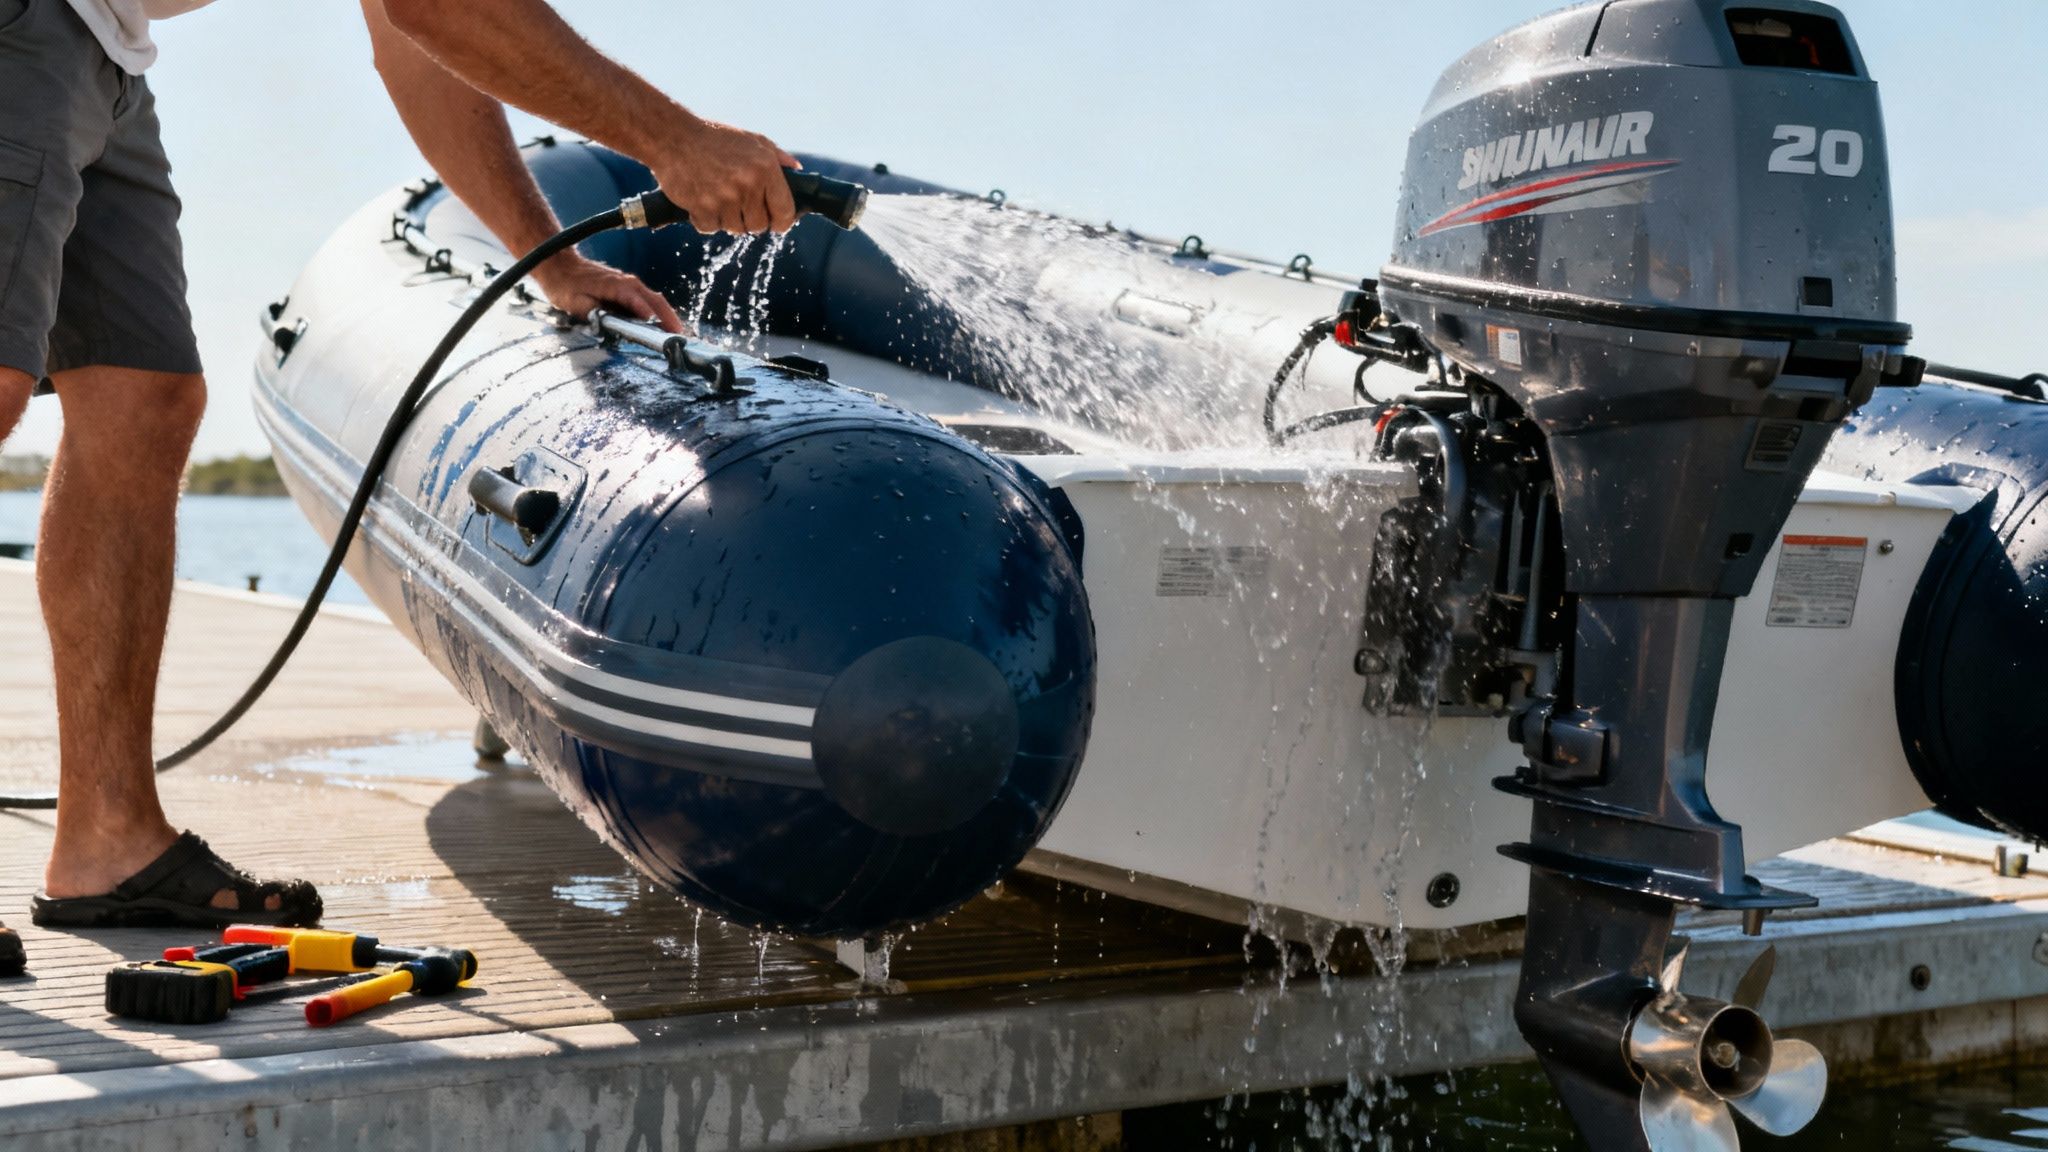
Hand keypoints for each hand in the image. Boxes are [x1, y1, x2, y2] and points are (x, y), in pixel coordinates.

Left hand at [532, 252, 683, 332]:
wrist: (560, 266)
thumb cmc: (565, 285)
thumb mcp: (575, 303)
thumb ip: (595, 314)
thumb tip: (612, 325)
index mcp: (618, 286)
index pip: (642, 304)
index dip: (655, 319)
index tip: (666, 334)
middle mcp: (628, 283)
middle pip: (656, 301)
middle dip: (669, 318)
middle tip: (680, 337)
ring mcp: (629, 283)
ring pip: (655, 299)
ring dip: (667, 314)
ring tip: (676, 332)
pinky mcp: (626, 287)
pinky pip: (648, 299)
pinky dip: (658, 310)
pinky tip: (662, 323)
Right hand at [652, 116, 800, 235]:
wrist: (672, 137)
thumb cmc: (714, 138)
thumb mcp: (751, 140)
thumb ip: (777, 156)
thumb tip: (797, 171)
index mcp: (766, 168)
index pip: (785, 211)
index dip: (782, 222)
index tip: (777, 223)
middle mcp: (748, 184)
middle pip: (759, 226)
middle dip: (750, 219)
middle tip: (739, 204)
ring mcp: (725, 198)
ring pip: (735, 229)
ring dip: (727, 218)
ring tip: (718, 195)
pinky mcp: (702, 208)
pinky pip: (711, 229)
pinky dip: (706, 219)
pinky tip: (702, 199)